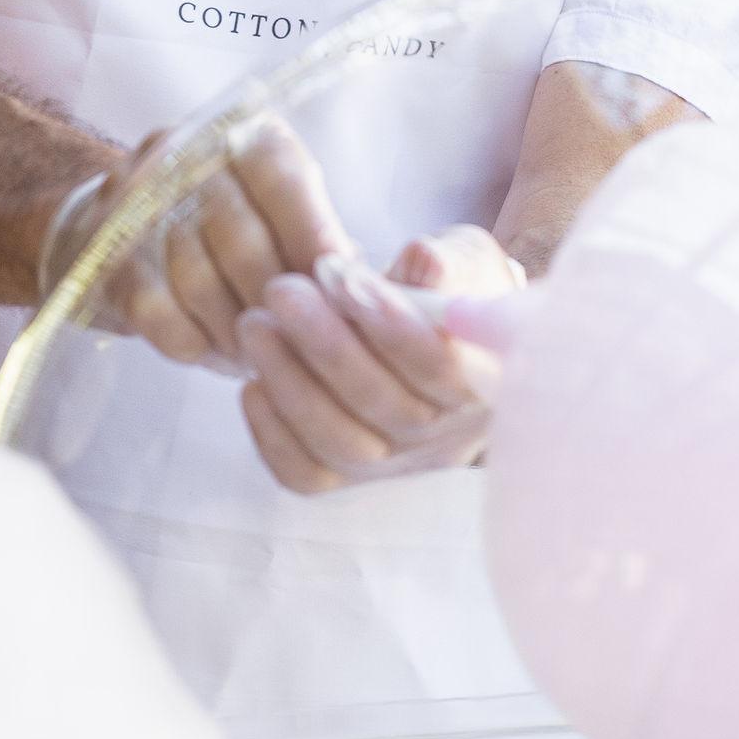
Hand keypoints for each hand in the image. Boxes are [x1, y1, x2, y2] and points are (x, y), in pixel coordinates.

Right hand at [49, 118, 353, 374]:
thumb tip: (363, 286)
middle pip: (242, 241)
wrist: (104, 228)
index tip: (339, 292)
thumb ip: (318, 237)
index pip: (284, 181)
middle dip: (276, 305)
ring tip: (260, 354)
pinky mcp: (104, 255)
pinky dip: (193, 342)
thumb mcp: (274, 208)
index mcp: (237, 133)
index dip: (315, 240)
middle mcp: (182, 155)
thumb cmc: (218, 226)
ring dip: (237, 332)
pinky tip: (210, 349)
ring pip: (200, 283)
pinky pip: (159, 313)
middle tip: (300, 343)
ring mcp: (135, 204)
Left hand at [236, 225, 522, 493]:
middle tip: (281, 289)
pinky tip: (251, 385)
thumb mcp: (463, 261)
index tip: (343, 272)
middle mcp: (445, 435)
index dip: (390, 323)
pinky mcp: (350, 478)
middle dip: (324, 343)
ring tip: (255, 324)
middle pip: (383, 405)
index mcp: (486, 382)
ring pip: (341, 443)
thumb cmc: (451, 291)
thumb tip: (422, 260)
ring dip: (289, 382)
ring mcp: (396, 463)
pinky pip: (307, 474)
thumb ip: (447, 261)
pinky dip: (272, 435)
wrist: (433, 335)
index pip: (441, 366)